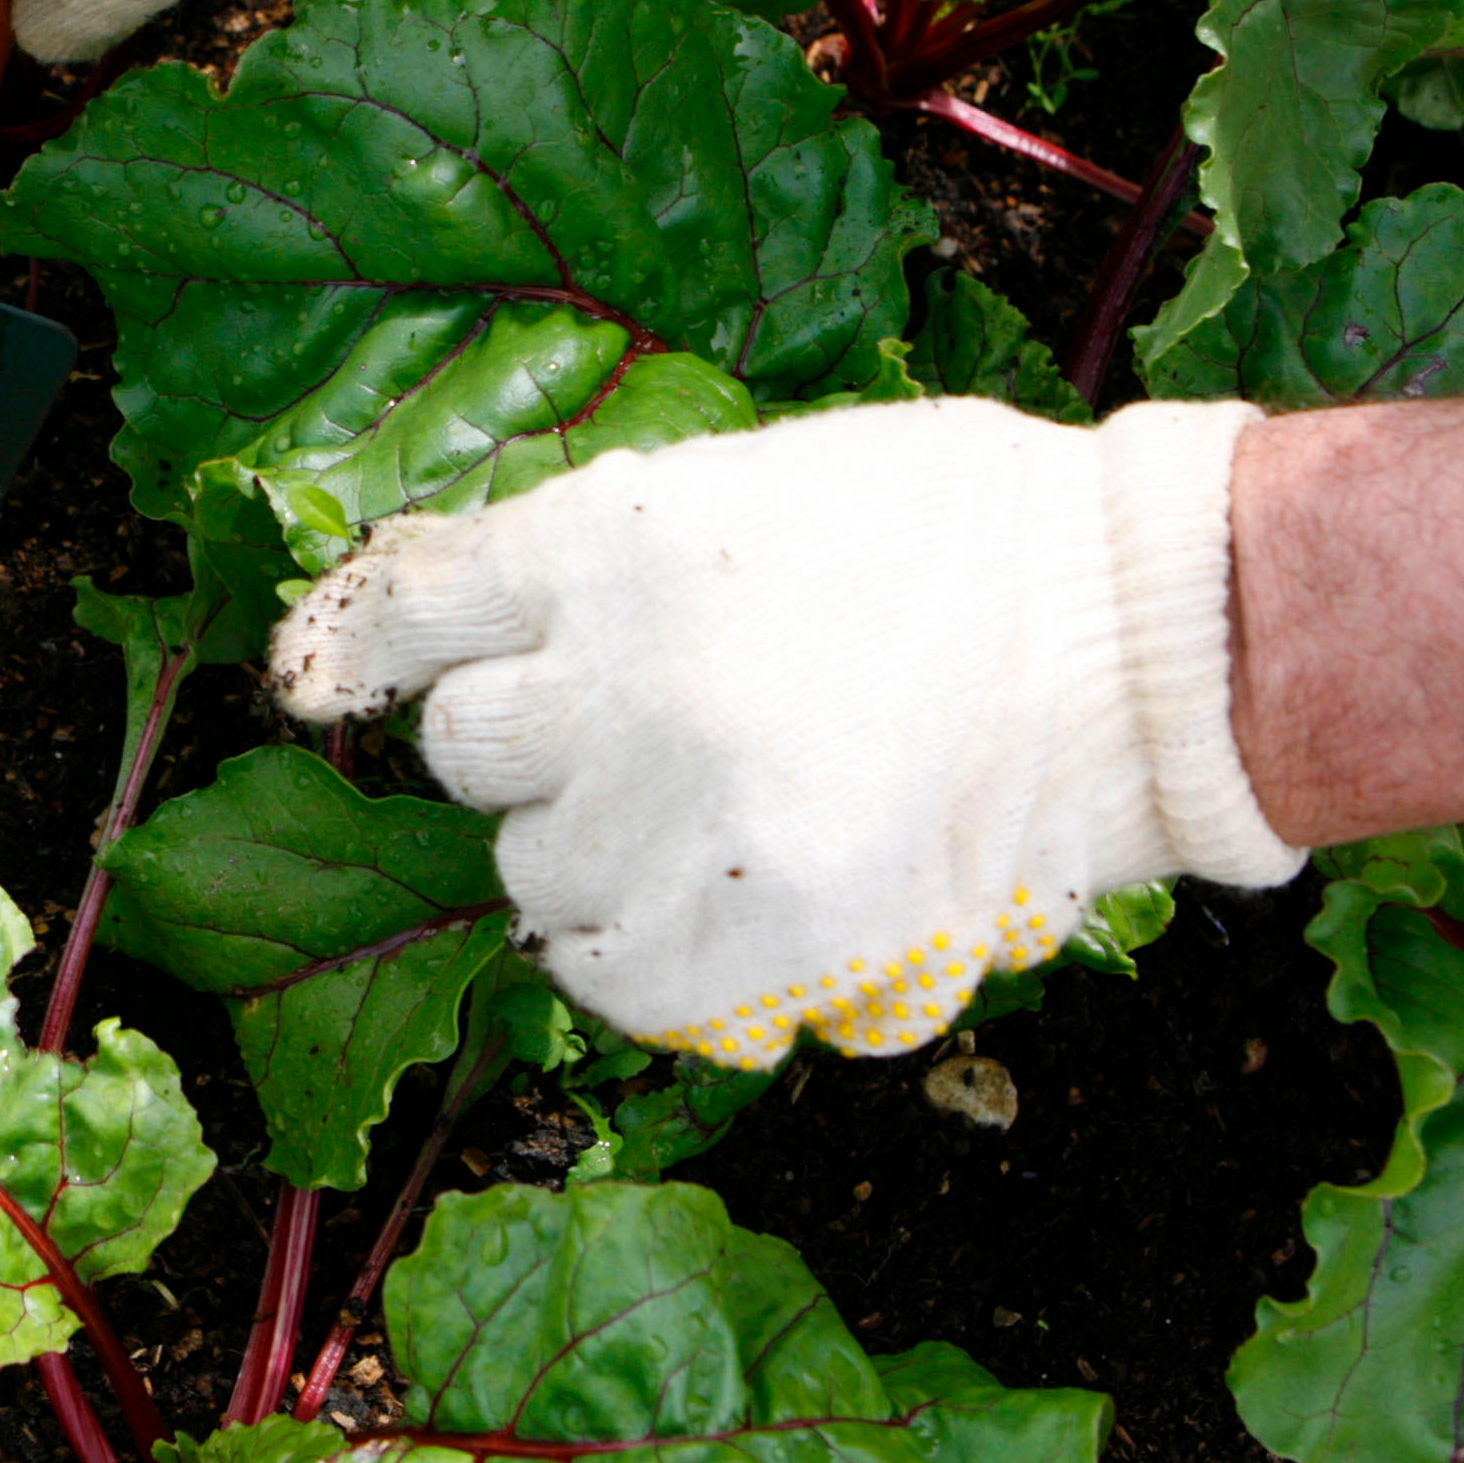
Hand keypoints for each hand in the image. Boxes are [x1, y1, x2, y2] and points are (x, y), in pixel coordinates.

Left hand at [268, 399, 1299, 1066]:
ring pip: (532, 875)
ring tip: (719, 822)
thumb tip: (494, 626)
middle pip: (467, 750)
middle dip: (531, 754)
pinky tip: (726, 915)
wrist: (1140, 637)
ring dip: (595, 859)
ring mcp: (678, 812)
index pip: (413, 601)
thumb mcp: (753, 482)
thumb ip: (612, 556)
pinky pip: (608, 980)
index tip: (322, 685)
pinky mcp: (749, 931)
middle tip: (639, 743)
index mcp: (610, 537)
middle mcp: (616, 675)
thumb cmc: (967, 537)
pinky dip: (645, 962)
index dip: (355, 649)